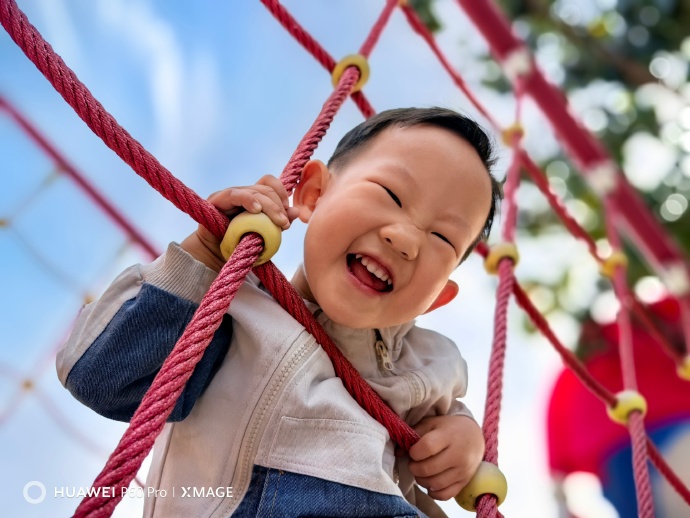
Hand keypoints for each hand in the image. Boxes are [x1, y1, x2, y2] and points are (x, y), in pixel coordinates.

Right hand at [181, 175, 299, 270]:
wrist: (215, 257)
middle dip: (278, 205)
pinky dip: (249, 200)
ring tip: (278, 222)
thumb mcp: (265, 235)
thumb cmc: (241, 247)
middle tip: (284, 223)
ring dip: (270, 206)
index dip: (281, 193)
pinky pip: (235, 195)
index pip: (269, 184)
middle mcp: (242, 193)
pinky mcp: (217, 200)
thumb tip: (296, 211)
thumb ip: (279, 222)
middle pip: (265, 188)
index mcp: (253, 198)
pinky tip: (257, 210)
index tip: (289, 212)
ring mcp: (229, 195)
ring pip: (254, 191)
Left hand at [407, 415, 484, 500]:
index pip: (427, 447)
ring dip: (421, 480)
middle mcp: (458, 454)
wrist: (473, 437)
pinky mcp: (464, 482)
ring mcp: (463, 470)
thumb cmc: (447, 428)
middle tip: (414, 462)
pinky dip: (433, 492)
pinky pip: (445, 495)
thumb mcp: (431, 424)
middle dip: (414, 467)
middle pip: (428, 468)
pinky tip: (430, 482)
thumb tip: (398, 453)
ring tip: (421, 471)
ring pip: (435, 484)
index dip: (414, 452)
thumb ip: (413, 434)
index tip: (413, 451)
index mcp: (449, 436)